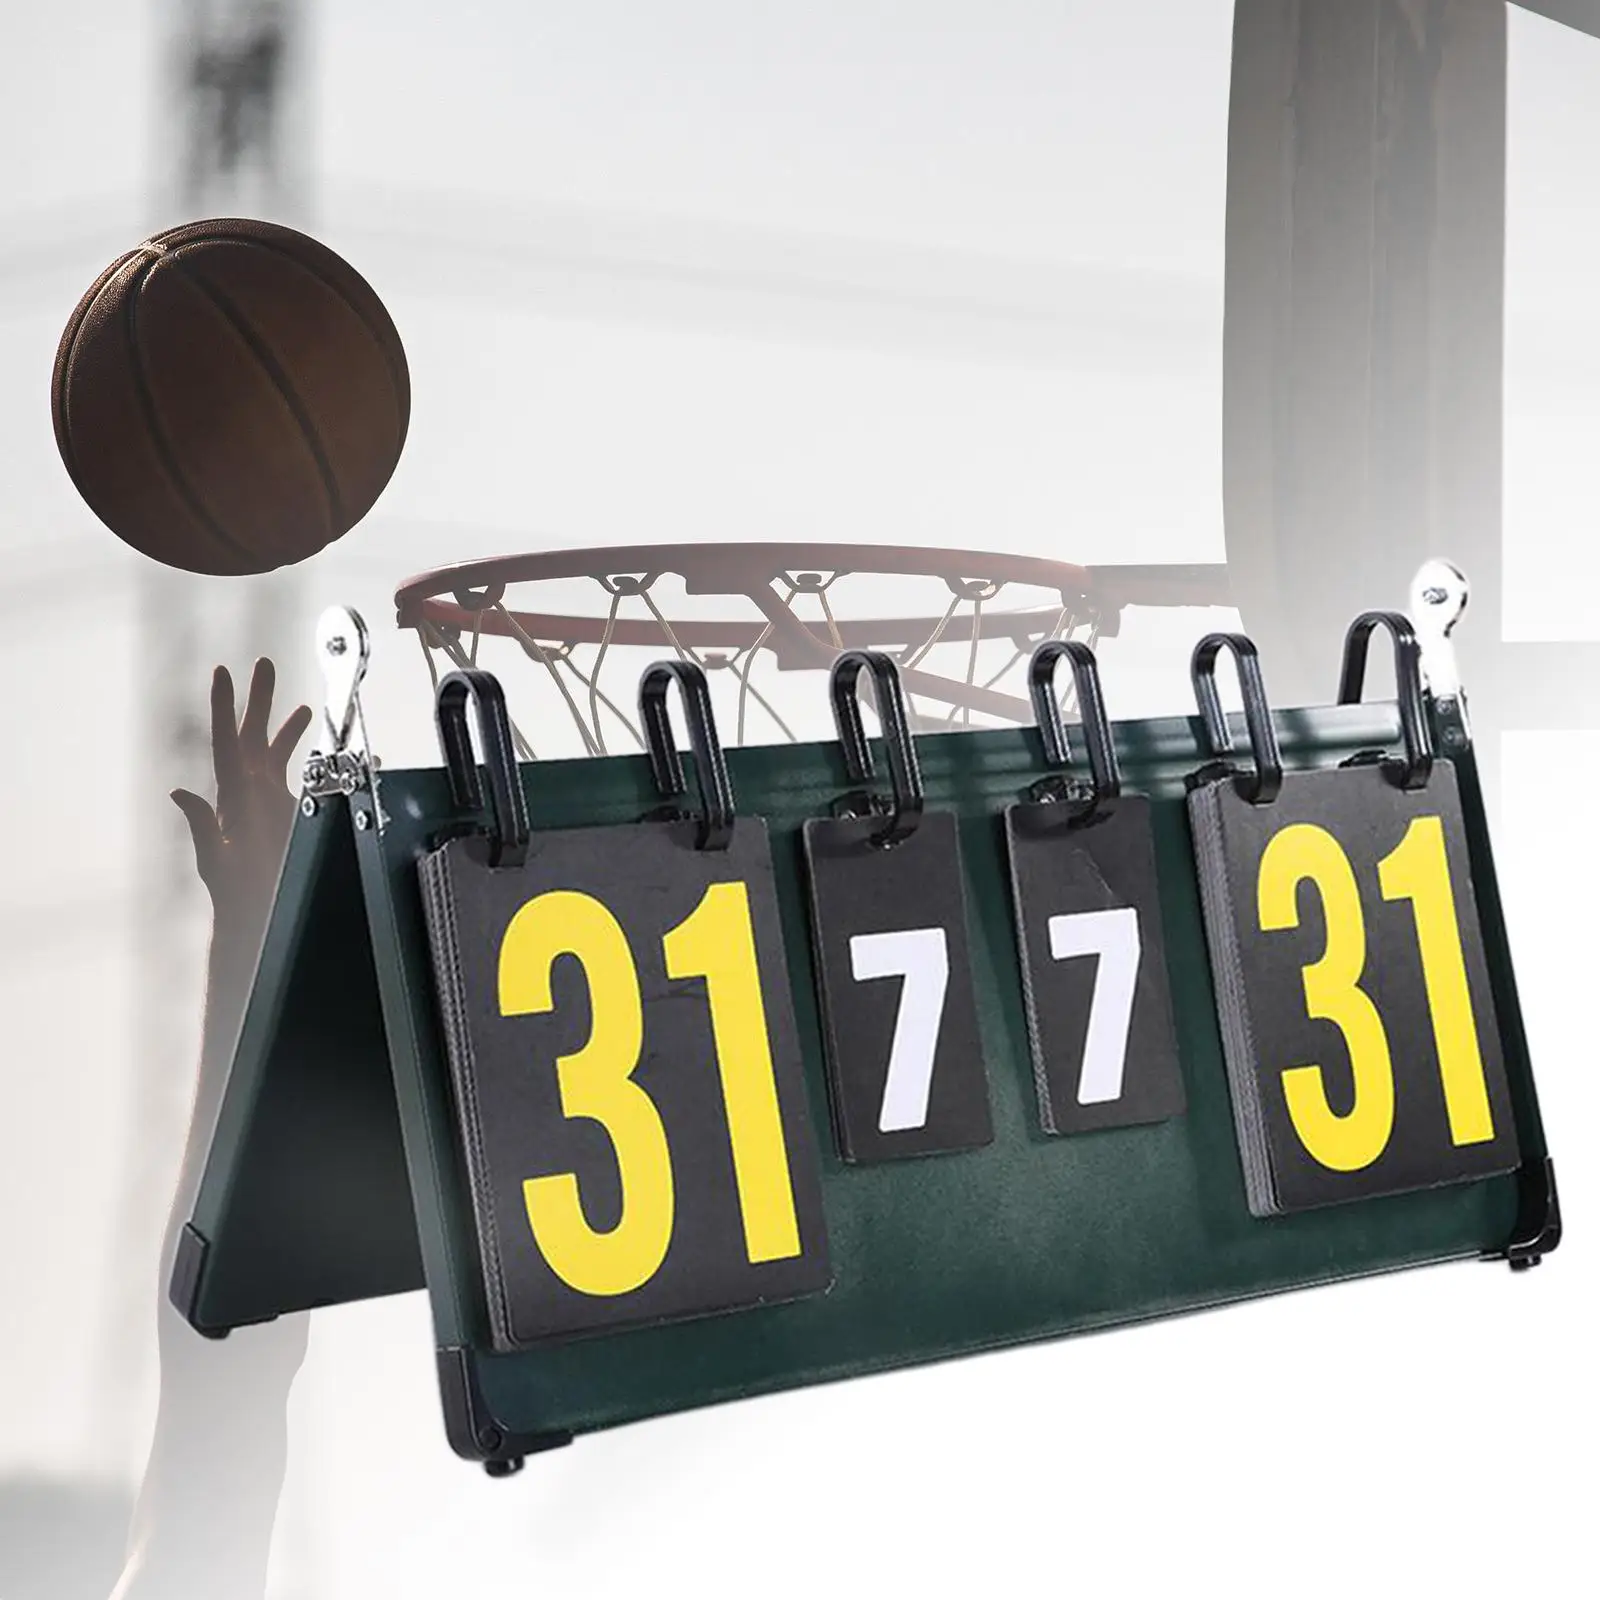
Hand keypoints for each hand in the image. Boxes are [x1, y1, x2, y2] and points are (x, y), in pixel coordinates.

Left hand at [170, 659, 311, 936]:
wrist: (260, 921)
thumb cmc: (238, 898)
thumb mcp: (215, 863)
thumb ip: (200, 826)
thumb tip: (179, 792)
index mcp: (232, 799)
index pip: (227, 743)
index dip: (224, 707)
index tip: (224, 673)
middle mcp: (247, 795)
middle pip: (251, 737)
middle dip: (257, 699)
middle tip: (263, 663)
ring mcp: (266, 803)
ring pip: (272, 752)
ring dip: (282, 723)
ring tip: (294, 698)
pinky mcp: (285, 813)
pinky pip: (294, 775)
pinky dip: (306, 755)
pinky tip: (319, 741)